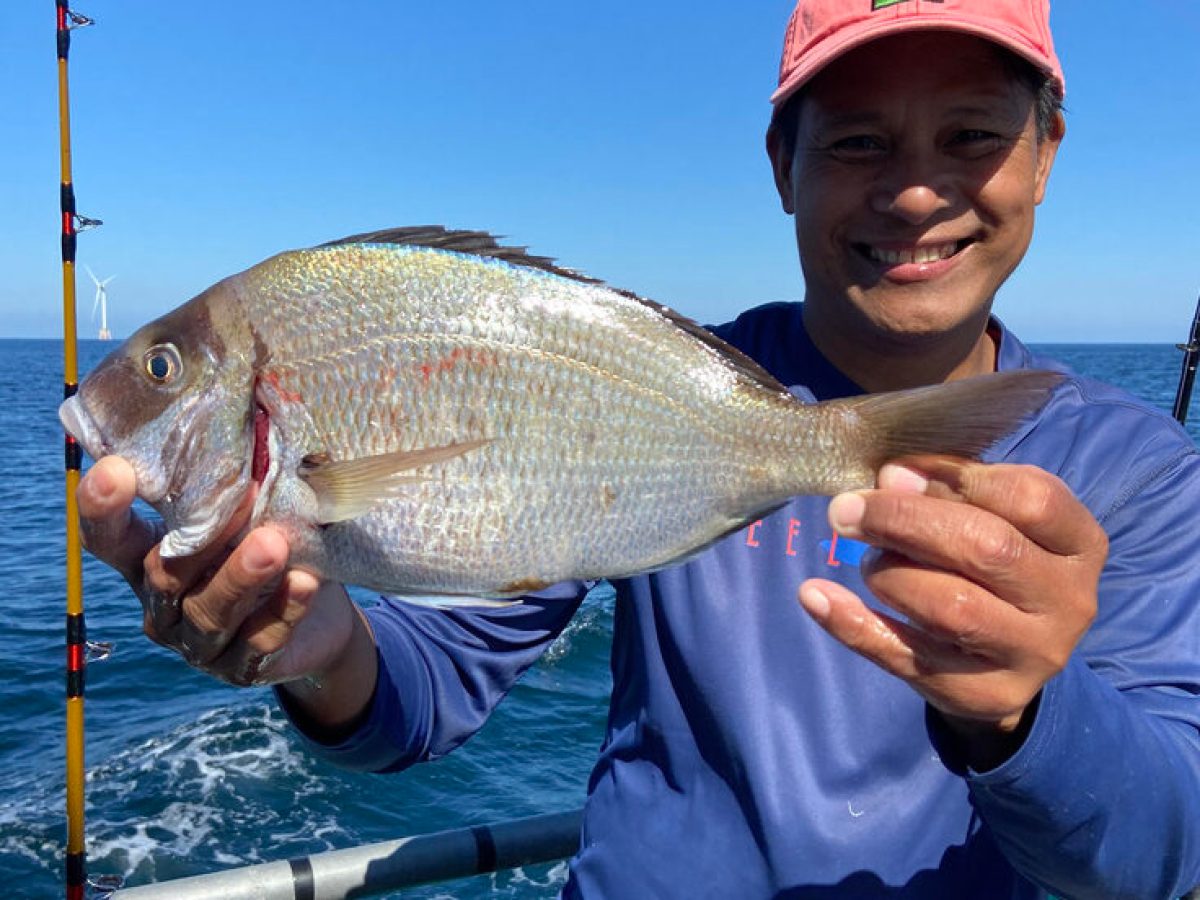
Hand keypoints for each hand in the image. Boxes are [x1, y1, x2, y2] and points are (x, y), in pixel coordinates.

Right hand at [76, 456, 366, 693]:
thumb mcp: (254, 512)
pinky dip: (283, 612)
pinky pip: (258, 642)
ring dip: (241, 577)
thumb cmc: (272, 541)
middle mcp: (163, 602)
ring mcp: (198, 642)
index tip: (112, 470)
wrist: (320, 613)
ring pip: (208, 613)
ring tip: (275, 545)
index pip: (110, 537)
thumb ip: (243, 480)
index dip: (104, 508)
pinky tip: (306, 583)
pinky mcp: (241, 668)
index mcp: (150, 557)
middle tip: (242, 499)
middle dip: (200, 541)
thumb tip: (266, 406)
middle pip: (164, 575)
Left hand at [798, 457, 1106, 769]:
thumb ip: (949, 490)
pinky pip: (908, 659)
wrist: (1009, 657)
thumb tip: (892, 476)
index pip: (1032, 498)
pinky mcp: (984, 695)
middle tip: (846, 510)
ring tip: (867, 560)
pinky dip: (852, 624)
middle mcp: (1068, 602)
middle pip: (987, 549)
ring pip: (951, 607)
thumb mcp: (991, 518)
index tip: (894, 472)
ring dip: (889, 573)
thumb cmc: (993, 563)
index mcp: (1078, 543)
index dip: (956, 477)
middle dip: (904, 522)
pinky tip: (815, 595)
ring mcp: (1031, 655)